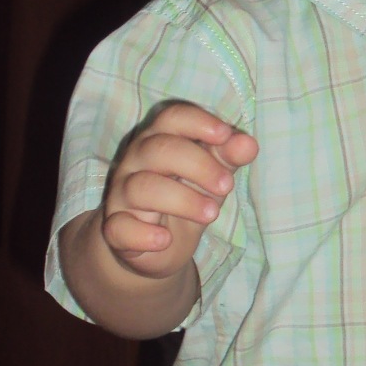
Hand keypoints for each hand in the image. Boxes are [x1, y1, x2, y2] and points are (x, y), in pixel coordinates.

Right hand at [99, 102, 257, 280]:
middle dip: (199, 165)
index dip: (197, 122)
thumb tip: (248, 144)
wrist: (155, 246)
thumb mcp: (211, 178)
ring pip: (141, 187)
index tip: (225, 135)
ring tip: (211, 213)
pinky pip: (119, 228)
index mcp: (158, 141)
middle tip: (228, 186)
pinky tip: (164, 239)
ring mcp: (121, 197)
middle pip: (159, 150)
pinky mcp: (116, 231)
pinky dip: (143, 234)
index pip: (170, 118)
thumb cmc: (185, 199)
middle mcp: (135, 163)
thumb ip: (227, 158)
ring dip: (182, 200)